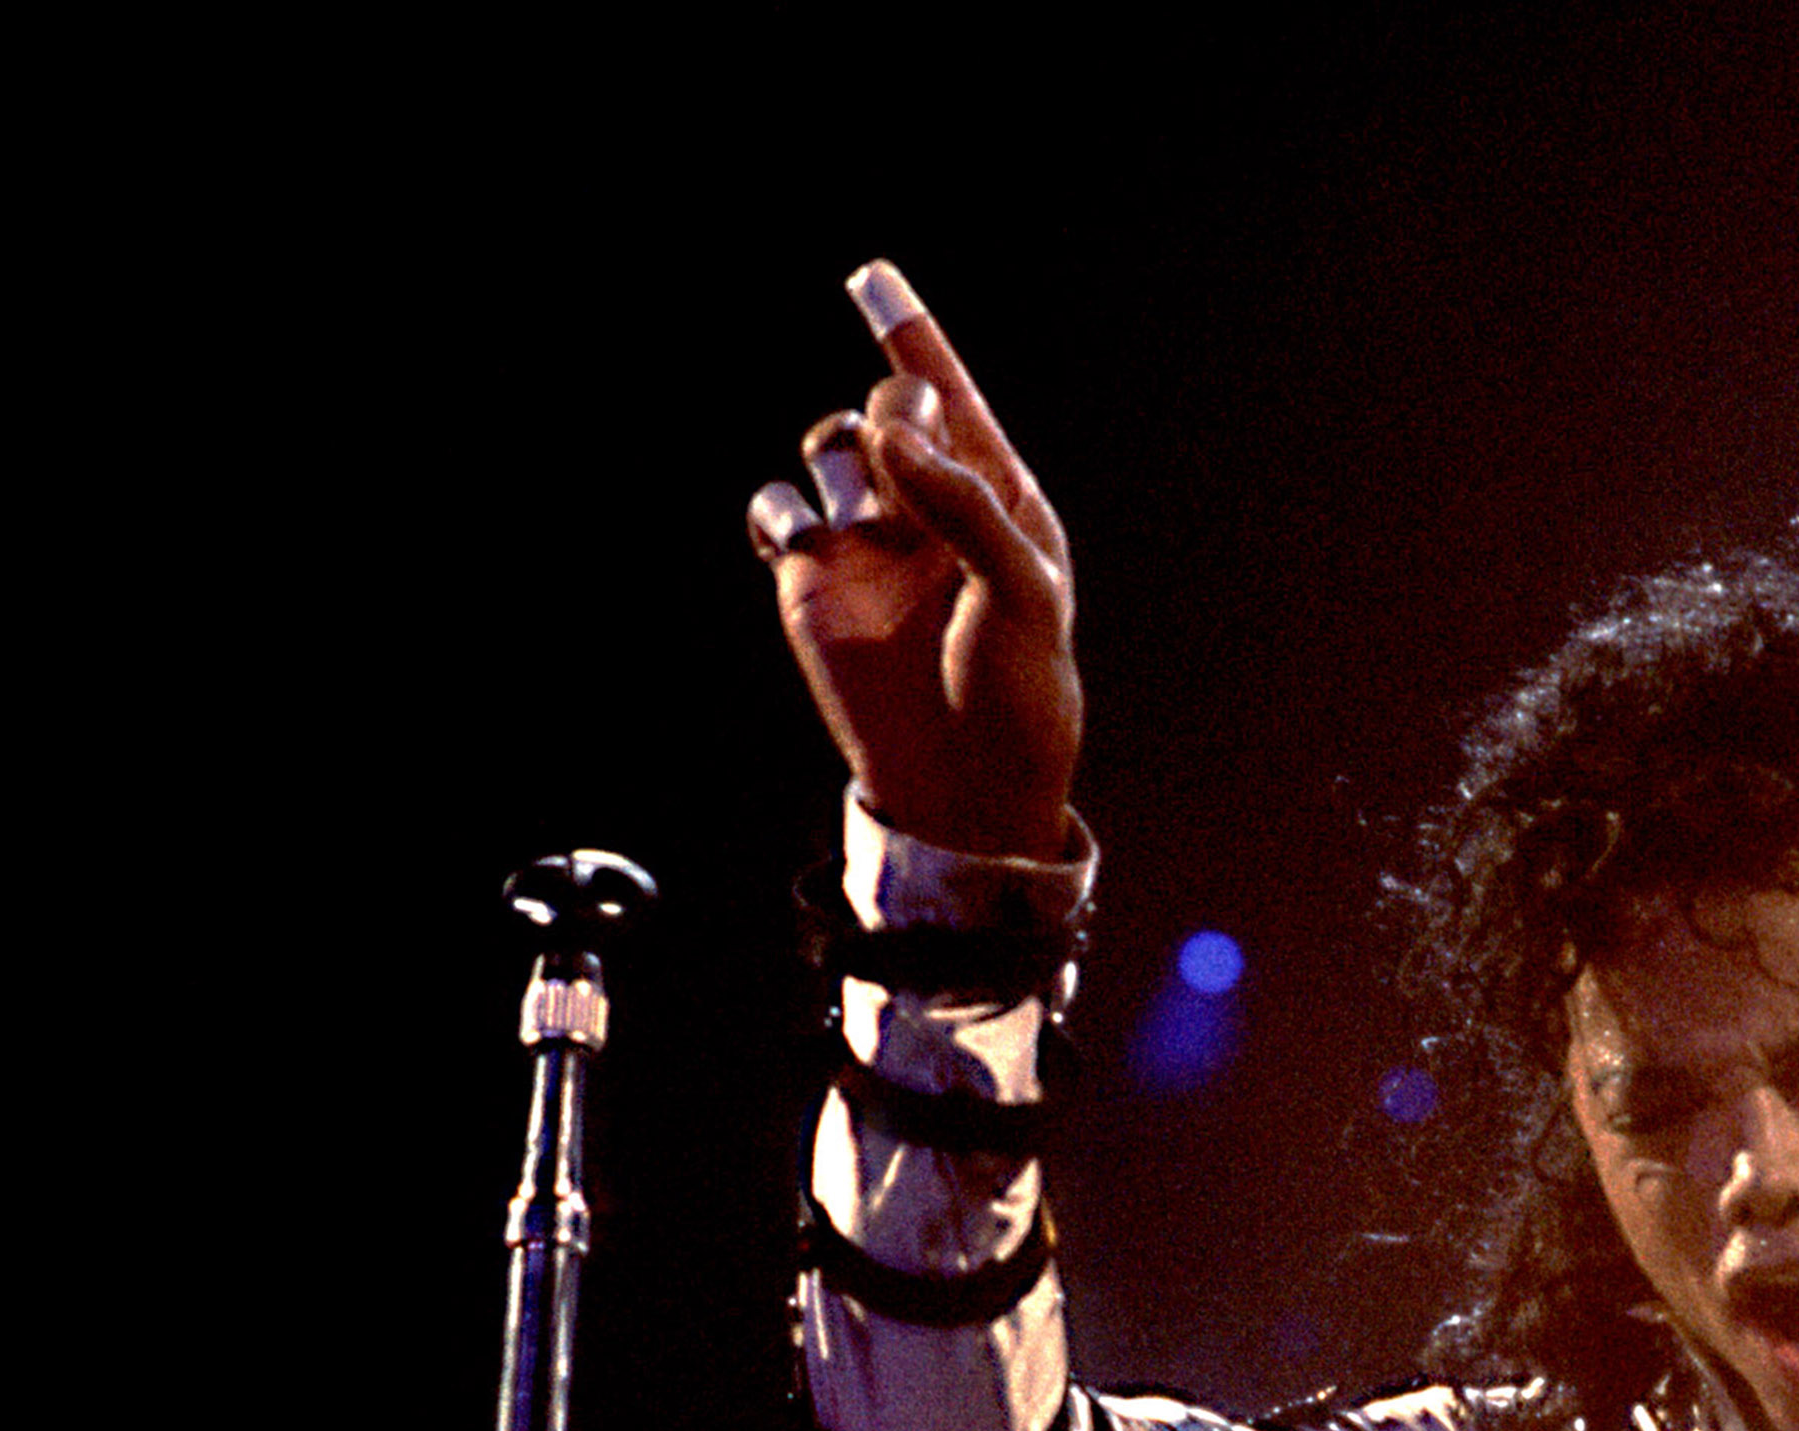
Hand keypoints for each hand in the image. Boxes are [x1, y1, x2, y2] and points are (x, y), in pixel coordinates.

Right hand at [746, 263, 1082, 862]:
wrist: (963, 787)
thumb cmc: (1018, 695)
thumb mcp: (1021, 596)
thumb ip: (963, 505)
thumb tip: (887, 436)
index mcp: (997, 497)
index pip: (950, 398)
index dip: (911, 335)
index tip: (870, 275)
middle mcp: (928, 507)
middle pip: (888, 409)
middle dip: (895, 420)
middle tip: (909, 481)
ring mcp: (868, 542)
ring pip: (829, 445)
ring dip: (840, 454)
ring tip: (869, 514)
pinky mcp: (814, 582)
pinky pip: (777, 510)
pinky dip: (779, 508)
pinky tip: (804, 540)